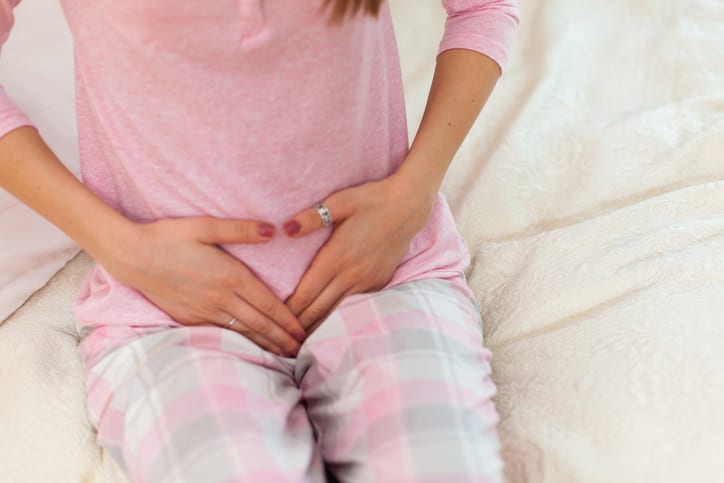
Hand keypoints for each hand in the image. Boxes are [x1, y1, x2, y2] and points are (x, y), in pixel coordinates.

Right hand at [105, 217, 305, 355]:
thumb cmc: (169, 237)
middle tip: (301, 351)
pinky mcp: (189, 318)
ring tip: (283, 355)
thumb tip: (273, 230)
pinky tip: (249, 349)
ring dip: (264, 345)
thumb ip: (241, 230)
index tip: (303, 331)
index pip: (268, 304)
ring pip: (242, 332)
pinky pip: (221, 333)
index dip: (287, 320)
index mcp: (230, 276)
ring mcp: (204, 311)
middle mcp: (220, 298)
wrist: (131, 256)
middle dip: (282, 339)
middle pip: (259, 324)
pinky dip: (239, 343)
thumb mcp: (205, 226)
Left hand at [283, 175, 435, 332]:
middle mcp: (351, 275)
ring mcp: (367, 282)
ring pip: (336, 313)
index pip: (306, 293)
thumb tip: (285, 229)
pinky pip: (354, 306)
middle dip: (298, 326)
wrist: (408, 207)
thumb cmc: (371, 200)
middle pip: (318, 310)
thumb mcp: (340, 201)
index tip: (274, 321)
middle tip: (281, 342)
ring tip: (300, 343)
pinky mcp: (378, 283)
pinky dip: (339, 318)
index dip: (288, 310)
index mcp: (337, 257)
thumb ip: (311, 217)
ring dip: (318, 328)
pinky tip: (329, 326)